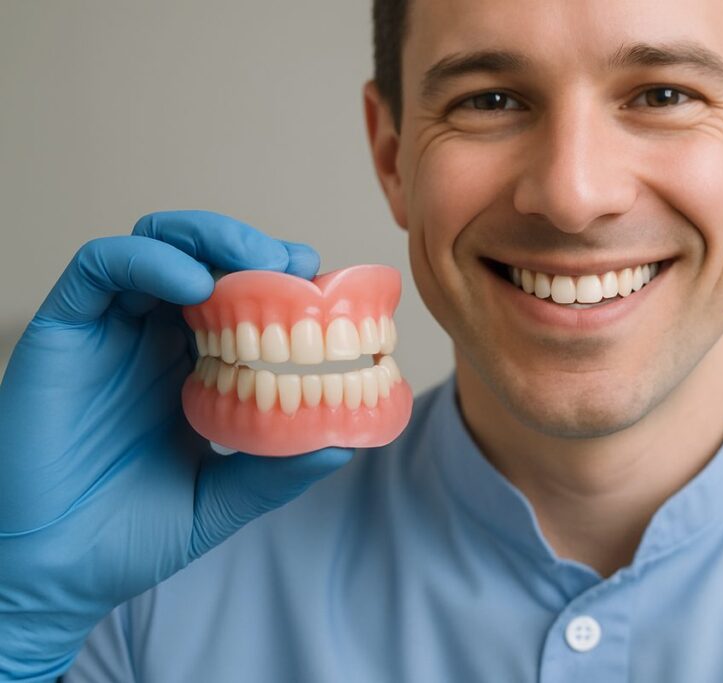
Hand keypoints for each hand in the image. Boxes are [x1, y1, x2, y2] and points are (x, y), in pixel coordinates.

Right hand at [0, 211, 352, 680]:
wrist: (51, 574)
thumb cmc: (129, 538)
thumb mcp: (222, 501)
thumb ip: (276, 471)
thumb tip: (342, 443)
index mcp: (193, 370)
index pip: (242, 301)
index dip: (283, 286)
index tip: (326, 292)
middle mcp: (152, 341)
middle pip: (204, 259)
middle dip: (254, 249)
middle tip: (297, 266)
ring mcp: (108, 332)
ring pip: (157, 245)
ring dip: (211, 239)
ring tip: (259, 261)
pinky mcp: (63, 332)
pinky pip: (99, 268)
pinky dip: (150, 259)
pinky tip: (195, 284)